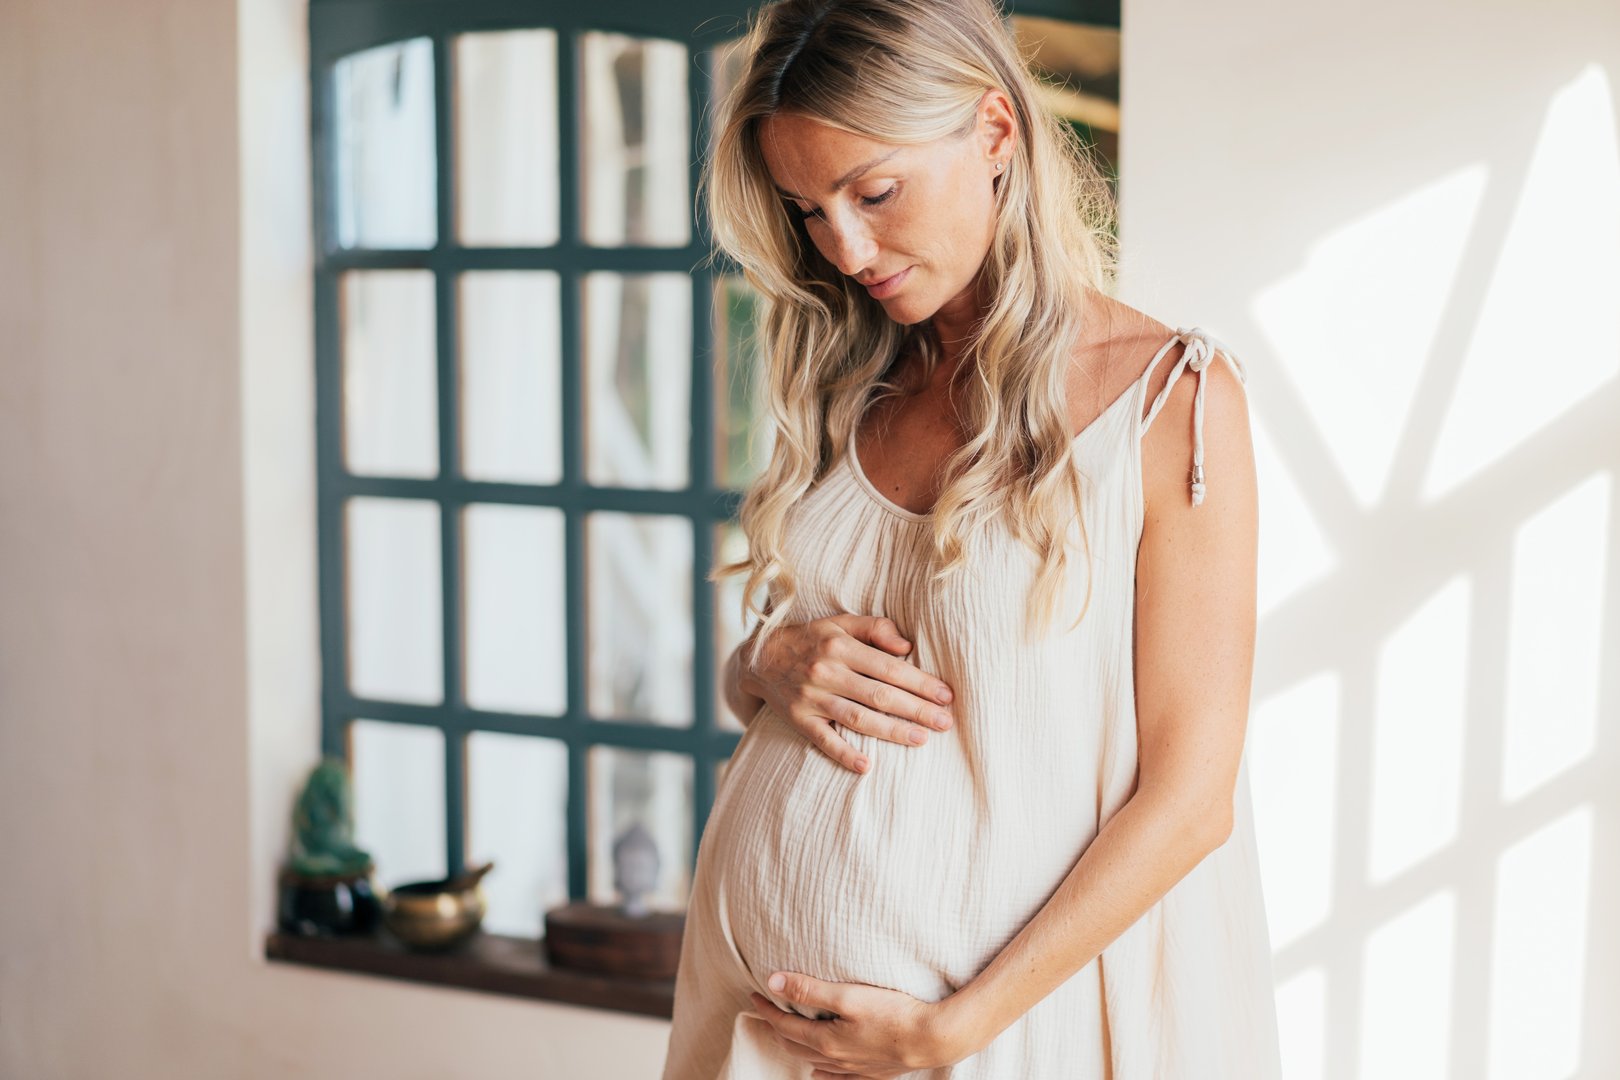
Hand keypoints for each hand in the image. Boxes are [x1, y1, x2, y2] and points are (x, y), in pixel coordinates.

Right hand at [742, 615, 957, 773]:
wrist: (759, 657)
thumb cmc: (810, 639)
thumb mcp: (839, 622)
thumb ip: (875, 628)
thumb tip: (907, 646)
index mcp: (840, 646)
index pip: (889, 667)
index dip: (920, 682)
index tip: (946, 695)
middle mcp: (826, 672)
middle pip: (879, 695)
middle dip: (916, 709)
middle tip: (945, 722)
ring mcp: (811, 698)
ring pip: (857, 718)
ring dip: (891, 731)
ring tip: (922, 740)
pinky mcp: (798, 719)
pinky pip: (823, 740)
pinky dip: (844, 754)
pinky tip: (866, 766)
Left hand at [747, 971, 977, 1077]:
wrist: (933, 1038)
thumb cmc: (893, 1013)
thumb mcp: (848, 995)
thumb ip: (810, 990)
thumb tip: (774, 982)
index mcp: (825, 1040)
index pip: (785, 1024)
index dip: (767, 1008)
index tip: (755, 994)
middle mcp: (835, 1059)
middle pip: (794, 1044)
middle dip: (776, 1026)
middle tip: (766, 1010)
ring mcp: (854, 1068)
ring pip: (814, 1062)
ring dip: (796, 1046)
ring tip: (787, 1034)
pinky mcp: (871, 1072)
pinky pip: (837, 1077)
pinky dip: (822, 1072)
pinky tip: (820, 1070)